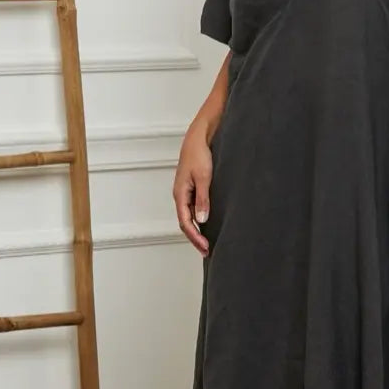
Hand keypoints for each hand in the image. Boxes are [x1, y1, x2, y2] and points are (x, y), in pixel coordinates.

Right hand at [173, 119, 213, 256]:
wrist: (198, 138)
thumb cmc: (199, 154)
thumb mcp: (204, 178)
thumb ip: (203, 199)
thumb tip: (202, 220)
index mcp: (180, 194)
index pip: (185, 222)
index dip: (194, 237)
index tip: (205, 248)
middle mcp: (181, 195)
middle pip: (185, 222)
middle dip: (195, 238)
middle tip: (207, 251)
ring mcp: (186, 192)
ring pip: (189, 216)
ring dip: (197, 230)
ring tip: (208, 242)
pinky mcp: (192, 188)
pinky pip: (193, 208)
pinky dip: (200, 219)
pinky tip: (208, 224)